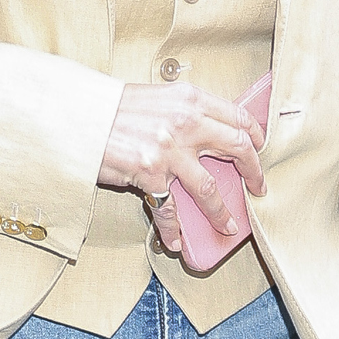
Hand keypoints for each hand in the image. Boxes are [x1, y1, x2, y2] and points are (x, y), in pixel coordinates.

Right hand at [97, 80, 265, 260]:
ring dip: (221, 212)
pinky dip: (173, 229)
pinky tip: (175, 241)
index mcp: (190, 99)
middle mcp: (185, 123)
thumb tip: (209, 132)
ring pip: (209, 188)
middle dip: (254, 172)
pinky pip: (169, 209)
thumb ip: (185, 111)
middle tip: (258, 187)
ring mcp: (169, 151)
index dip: (255, 136)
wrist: (78, 116)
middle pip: (238, 148)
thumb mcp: (158, 97)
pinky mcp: (149, 174)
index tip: (260, 148)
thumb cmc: (112, 107)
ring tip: (228, 226)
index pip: (238, 117)